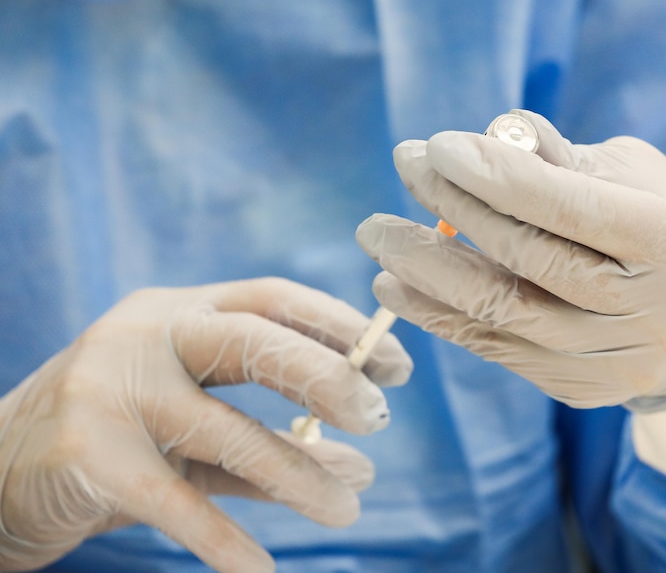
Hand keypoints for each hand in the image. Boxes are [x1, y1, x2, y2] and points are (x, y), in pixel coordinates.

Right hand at [0, 278, 411, 572]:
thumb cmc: (120, 438)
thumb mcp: (196, 424)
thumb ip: (275, 436)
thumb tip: (363, 466)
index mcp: (179, 312)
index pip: (272, 300)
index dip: (340, 328)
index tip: (396, 367)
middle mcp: (147, 336)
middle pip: (253, 341)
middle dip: (326, 377)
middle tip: (378, 419)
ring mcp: (113, 391)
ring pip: (226, 431)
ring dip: (299, 474)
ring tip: (349, 508)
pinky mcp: (90, 456)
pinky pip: (177, 503)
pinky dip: (226, 542)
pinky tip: (263, 572)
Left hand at [356, 110, 665, 409]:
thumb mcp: (638, 178)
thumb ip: (566, 161)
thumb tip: (493, 138)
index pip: (570, 208)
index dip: (496, 177)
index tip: (434, 147)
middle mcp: (650, 310)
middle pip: (529, 263)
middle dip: (453, 212)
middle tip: (403, 170)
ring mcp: (617, 360)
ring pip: (504, 318)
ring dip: (428, 275)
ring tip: (380, 240)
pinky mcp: (585, 389)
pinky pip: (500, 351)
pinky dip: (442, 319)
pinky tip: (400, 290)